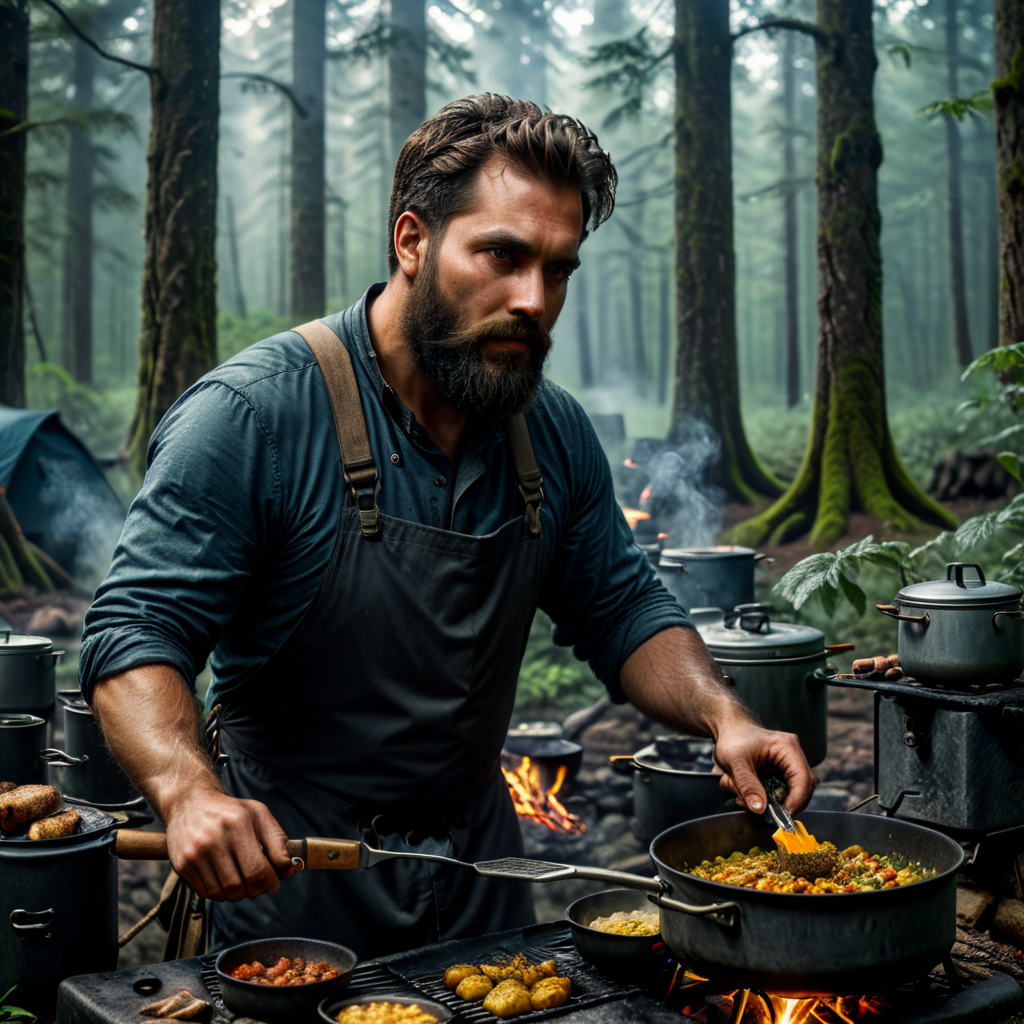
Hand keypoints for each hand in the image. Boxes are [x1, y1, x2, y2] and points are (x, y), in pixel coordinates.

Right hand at [164, 789, 294, 901]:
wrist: (189, 802)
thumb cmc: (231, 811)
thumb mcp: (259, 815)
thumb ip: (278, 842)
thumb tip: (291, 870)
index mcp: (238, 824)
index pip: (257, 870)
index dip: (270, 882)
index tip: (274, 881)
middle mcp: (213, 839)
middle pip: (240, 886)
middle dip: (255, 890)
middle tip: (258, 883)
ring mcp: (195, 853)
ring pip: (223, 894)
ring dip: (237, 893)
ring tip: (241, 878)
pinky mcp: (182, 864)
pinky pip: (206, 893)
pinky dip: (220, 892)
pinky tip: (224, 878)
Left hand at [712, 721, 815, 815]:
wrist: (727, 730)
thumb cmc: (733, 738)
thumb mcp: (735, 761)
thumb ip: (747, 784)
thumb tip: (760, 809)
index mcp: (788, 747)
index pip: (803, 780)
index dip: (795, 801)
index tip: (778, 815)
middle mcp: (793, 756)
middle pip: (801, 789)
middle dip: (781, 803)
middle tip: (760, 810)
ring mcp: (788, 765)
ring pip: (790, 793)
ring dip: (770, 802)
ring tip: (745, 798)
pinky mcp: (781, 772)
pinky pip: (780, 792)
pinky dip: (764, 798)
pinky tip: (746, 795)